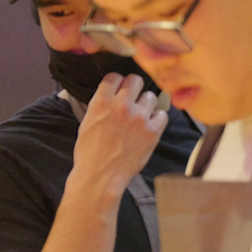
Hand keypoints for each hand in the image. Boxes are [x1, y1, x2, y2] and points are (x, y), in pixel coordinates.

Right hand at [68, 73, 167, 205]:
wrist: (101, 174)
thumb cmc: (90, 151)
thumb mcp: (88, 121)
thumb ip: (101, 105)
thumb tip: (112, 94)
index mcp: (101, 102)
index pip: (114, 77)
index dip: (118, 82)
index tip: (120, 88)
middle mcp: (121, 105)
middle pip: (136, 80)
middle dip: (134, 87)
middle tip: (134, 97)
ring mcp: (139, 117)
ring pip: (150, 97)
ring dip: (146, 104)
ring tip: (140, 116)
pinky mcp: (153, 130)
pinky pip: (163, 114)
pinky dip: (158, 119)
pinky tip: (150, 126)